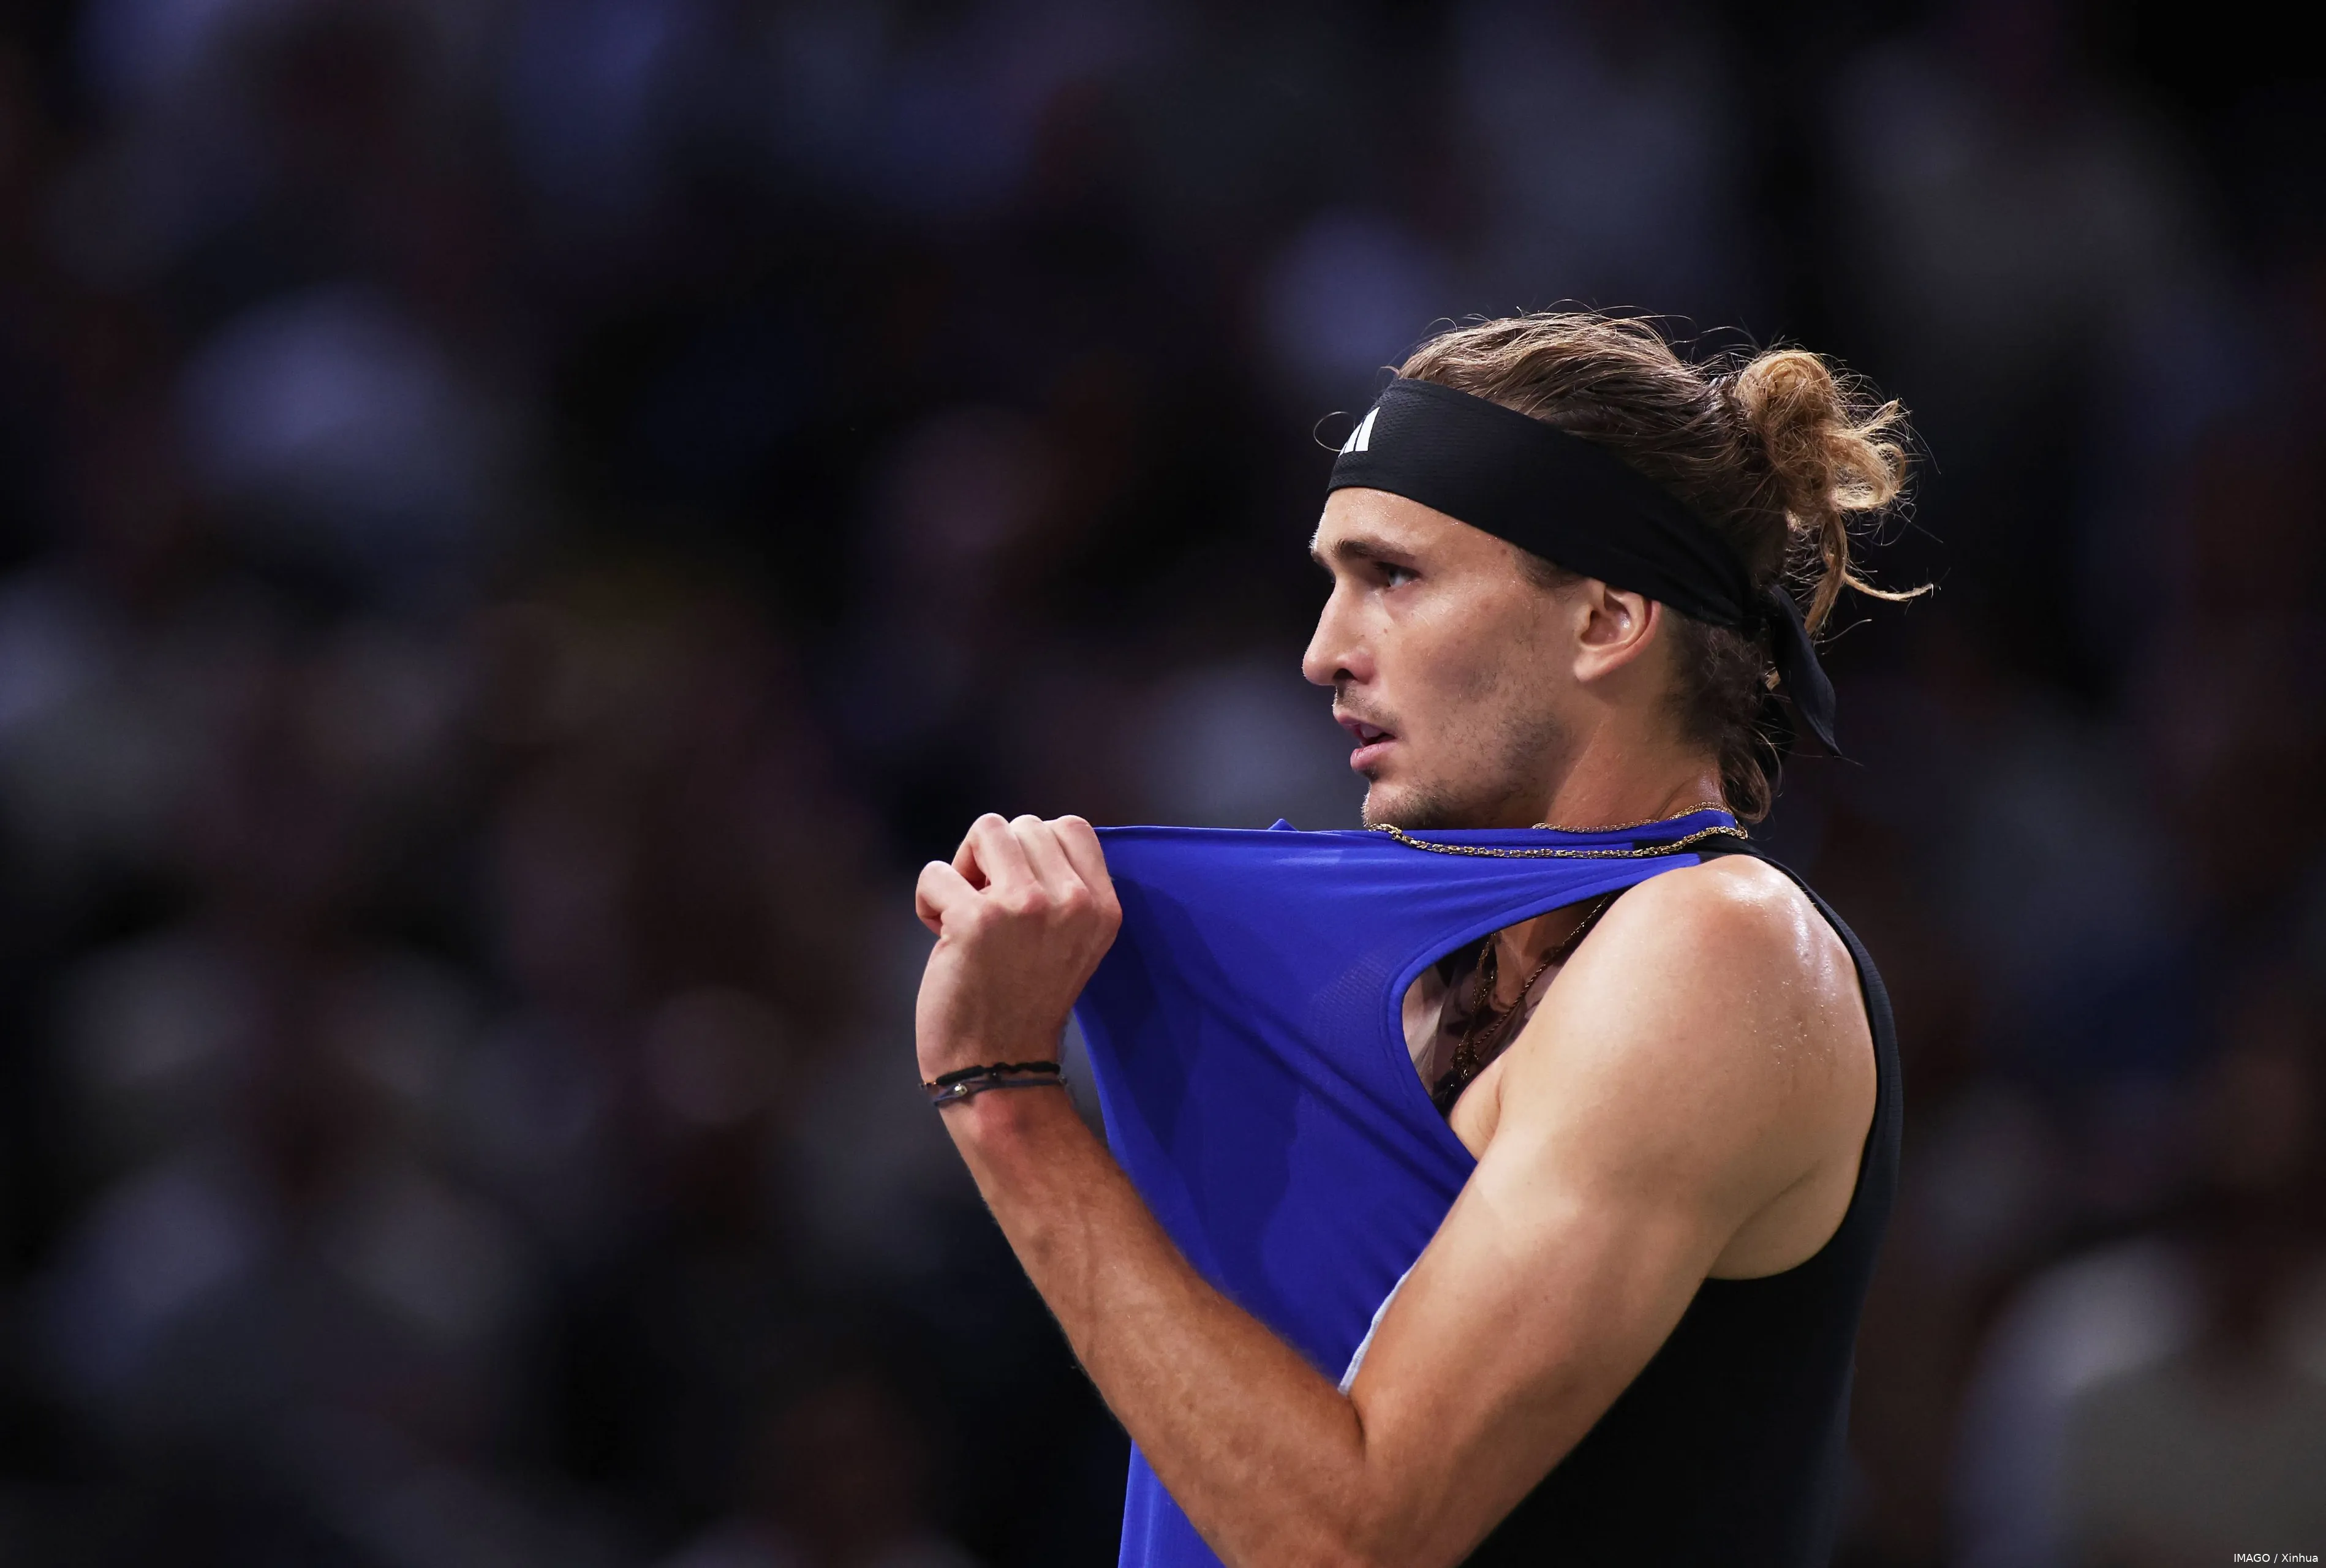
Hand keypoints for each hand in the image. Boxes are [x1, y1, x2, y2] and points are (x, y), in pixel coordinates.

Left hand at [913, 814, 1121, 1082]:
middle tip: (987, 911)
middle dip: (994, 860)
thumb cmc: (1020, 1001)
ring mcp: (1027, 906)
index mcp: (1102, 907)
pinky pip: (935, 872)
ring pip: (986, 829)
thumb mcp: (1069, 940)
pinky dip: (928, 901)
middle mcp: (1073, 901)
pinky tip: (940, 936)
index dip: (1032, 849)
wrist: (997, 1067)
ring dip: (964, 868)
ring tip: (964, 913)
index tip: (1016, 890)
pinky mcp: (978, 919)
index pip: (1071, 827)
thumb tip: (1017, 838)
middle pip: (1023, 825)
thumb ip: (1060, 889)